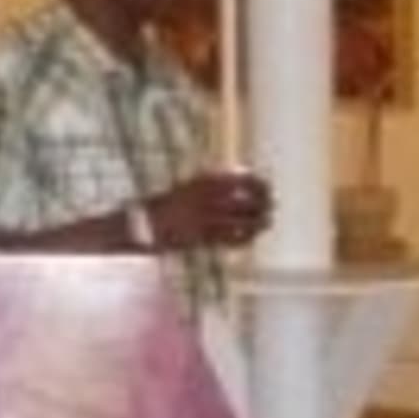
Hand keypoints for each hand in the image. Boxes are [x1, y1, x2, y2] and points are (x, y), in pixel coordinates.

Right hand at [149, 168, 271, 252]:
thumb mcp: (194, 184)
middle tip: (270, 208)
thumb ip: (218, 181)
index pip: (245, 180)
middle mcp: (210, 199)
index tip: (268, 189)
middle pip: (249, 202)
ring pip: (245, 222)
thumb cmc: (173, 202)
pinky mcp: (206, 238)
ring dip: (259, 223)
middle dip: (264, 205)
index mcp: (206, 181)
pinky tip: (249, 237)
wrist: (148, 223)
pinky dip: (245, 238)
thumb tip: (246, 179)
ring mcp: (208, 219)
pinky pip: (234, 239)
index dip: (261, 185)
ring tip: (265, 223)